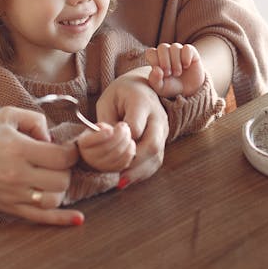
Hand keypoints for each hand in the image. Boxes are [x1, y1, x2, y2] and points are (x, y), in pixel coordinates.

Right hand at [0, 106, 84, 225]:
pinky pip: (40, 219)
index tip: (68, 149)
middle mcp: (16, 175)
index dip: (72, 152)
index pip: (61, 157)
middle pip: (61, 180)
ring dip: (60, 189)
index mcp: (17, 149)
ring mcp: (12, 195)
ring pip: (54, 200)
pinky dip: (61, 220)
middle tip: (58, 163)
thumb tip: (54, 140)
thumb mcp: (8, 115)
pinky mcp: (8, 209)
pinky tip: (78, 219)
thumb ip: (36, 120)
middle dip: (66, 170)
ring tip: (51, 178)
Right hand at [77, 122, 134, 171]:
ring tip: (128, 133)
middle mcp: (90, 157)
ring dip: (126, 141)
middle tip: (125, 126)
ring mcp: (101, 165)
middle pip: (107, 147)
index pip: (91, 140)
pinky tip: (130, 143)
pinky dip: (130, 151)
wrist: (98, 150)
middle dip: (119, 135)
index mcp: (84, 143)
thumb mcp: (97, 128)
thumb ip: (104, 127)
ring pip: (117, 154)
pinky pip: (124, 162)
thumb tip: (116, 130)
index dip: (103, 134)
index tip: (111, 129)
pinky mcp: (113, 169)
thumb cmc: (99, 135)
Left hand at [95, 69, 169, 185]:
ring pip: (157, 156)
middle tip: (114, 174)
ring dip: (138, 172)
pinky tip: (128, 178)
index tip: (108, 143)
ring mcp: (163, 130)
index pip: (135, 128)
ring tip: (120, 182)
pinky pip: (156, 161)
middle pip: (152, 144)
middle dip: (133, 162)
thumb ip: (105, 121)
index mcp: (142, 102)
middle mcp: (158, 117)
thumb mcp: (107, 101)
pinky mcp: (163, 140)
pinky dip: (142, 172)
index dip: (121, 140)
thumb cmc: (120, 94)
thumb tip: (103, 143)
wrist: (142, 87)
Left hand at [145, 43, 204, 97]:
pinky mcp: (191, 51)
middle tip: (169, 74)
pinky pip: (187, 48)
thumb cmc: (172, 86)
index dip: (154, 61)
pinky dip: (186, 57)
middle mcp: (167, 52)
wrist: (189, 89)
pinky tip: (186, 66)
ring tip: (177, 73)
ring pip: (175, 47)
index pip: (150, 52)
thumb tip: (156, 69)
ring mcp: (179, 50)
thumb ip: (154, 80)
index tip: (161, 73)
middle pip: (162, 47)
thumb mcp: (161, 88)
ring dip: (176, 62)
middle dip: (165, 62)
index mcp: (156, 58)